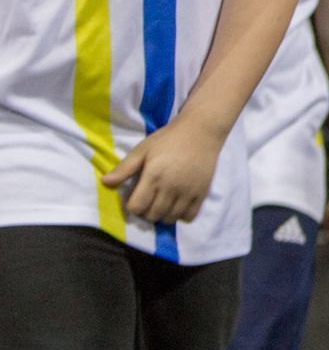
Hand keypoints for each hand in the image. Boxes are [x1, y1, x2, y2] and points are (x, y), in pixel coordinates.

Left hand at [102, 117, 227, 223]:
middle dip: (146, 212)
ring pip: (170, 218)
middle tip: (148, 202)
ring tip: (162, 205)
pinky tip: (178, 206)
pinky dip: (181, 216)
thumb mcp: (143, 149)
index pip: (137, 207)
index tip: (135, 198)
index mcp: (153, 176)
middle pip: (153, 215)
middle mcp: (171, 187)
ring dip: (163, 215)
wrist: (201, 130)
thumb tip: (104, 182)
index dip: (133, 206)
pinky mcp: (202, 193)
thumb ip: (124, 168)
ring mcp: (188, 192)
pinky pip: (190, 216)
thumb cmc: (168, 139)